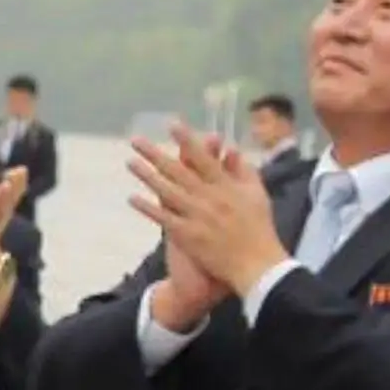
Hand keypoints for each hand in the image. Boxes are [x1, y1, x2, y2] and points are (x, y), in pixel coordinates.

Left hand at [127, 125, 280, 297]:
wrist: (258, 265)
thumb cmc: (259, 228)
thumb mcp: (258, 195)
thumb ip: (245, 171)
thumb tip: (233, 149)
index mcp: (227, 186)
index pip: (203, 158)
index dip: (187, 140)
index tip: (172, 125)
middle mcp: (210, 198)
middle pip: (179, 171)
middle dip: (156, 154)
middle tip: (136, 140)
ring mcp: (198, 216)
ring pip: (168, 191)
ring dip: (147, 176)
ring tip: (130, 162)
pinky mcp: (189, 236)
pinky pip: (164, 219)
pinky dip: (148, 209)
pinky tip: (132, 198)